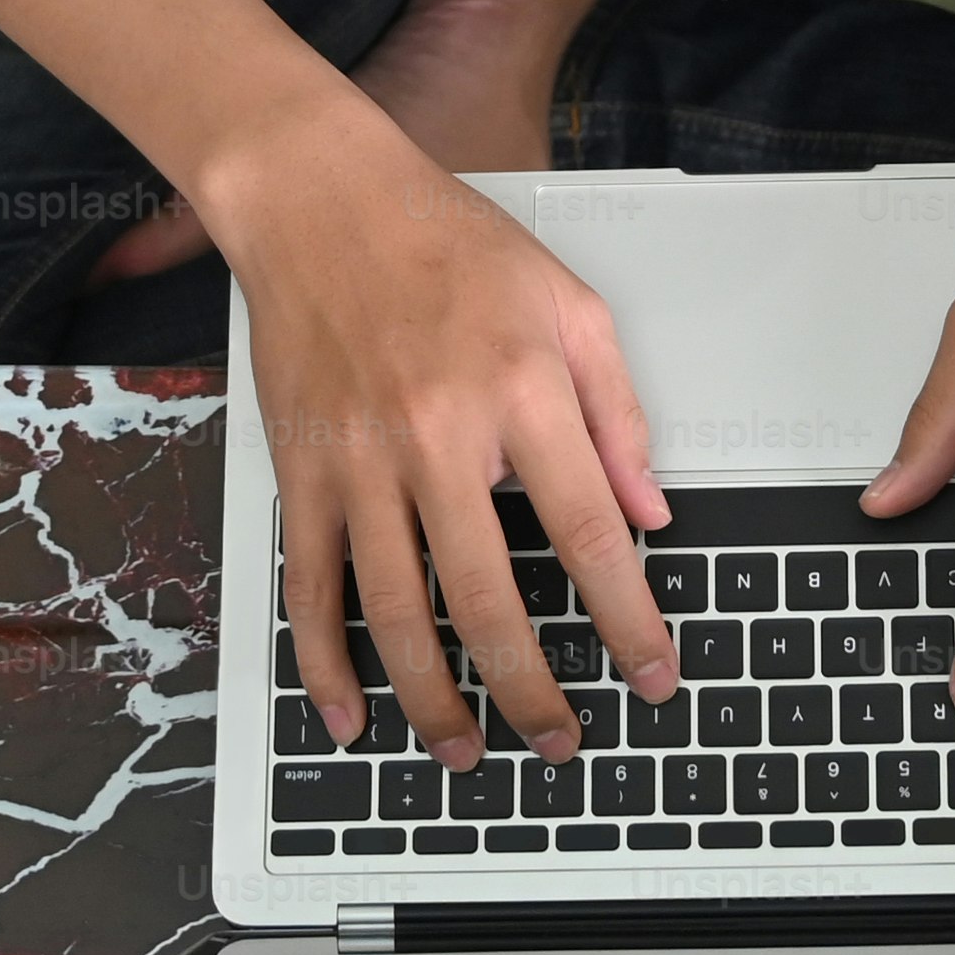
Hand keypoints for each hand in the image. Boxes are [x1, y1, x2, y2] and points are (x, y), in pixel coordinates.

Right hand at [206, 107, 677, 771]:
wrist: (323, 202)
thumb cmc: (451, 245)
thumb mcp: (570, 306)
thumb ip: (618, 414)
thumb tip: (654, 514)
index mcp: (522, 392)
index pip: (591, 535)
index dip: (629, 620)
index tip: (653, 676)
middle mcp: (439, 435)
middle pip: (488, 597)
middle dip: (529, 689)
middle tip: (560, 742)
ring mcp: (359, 459)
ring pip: (396, 610)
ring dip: (432, 697)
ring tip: (465, 752)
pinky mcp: (300, 469)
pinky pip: (312, 584)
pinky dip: (326, 660)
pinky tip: (350, 713)